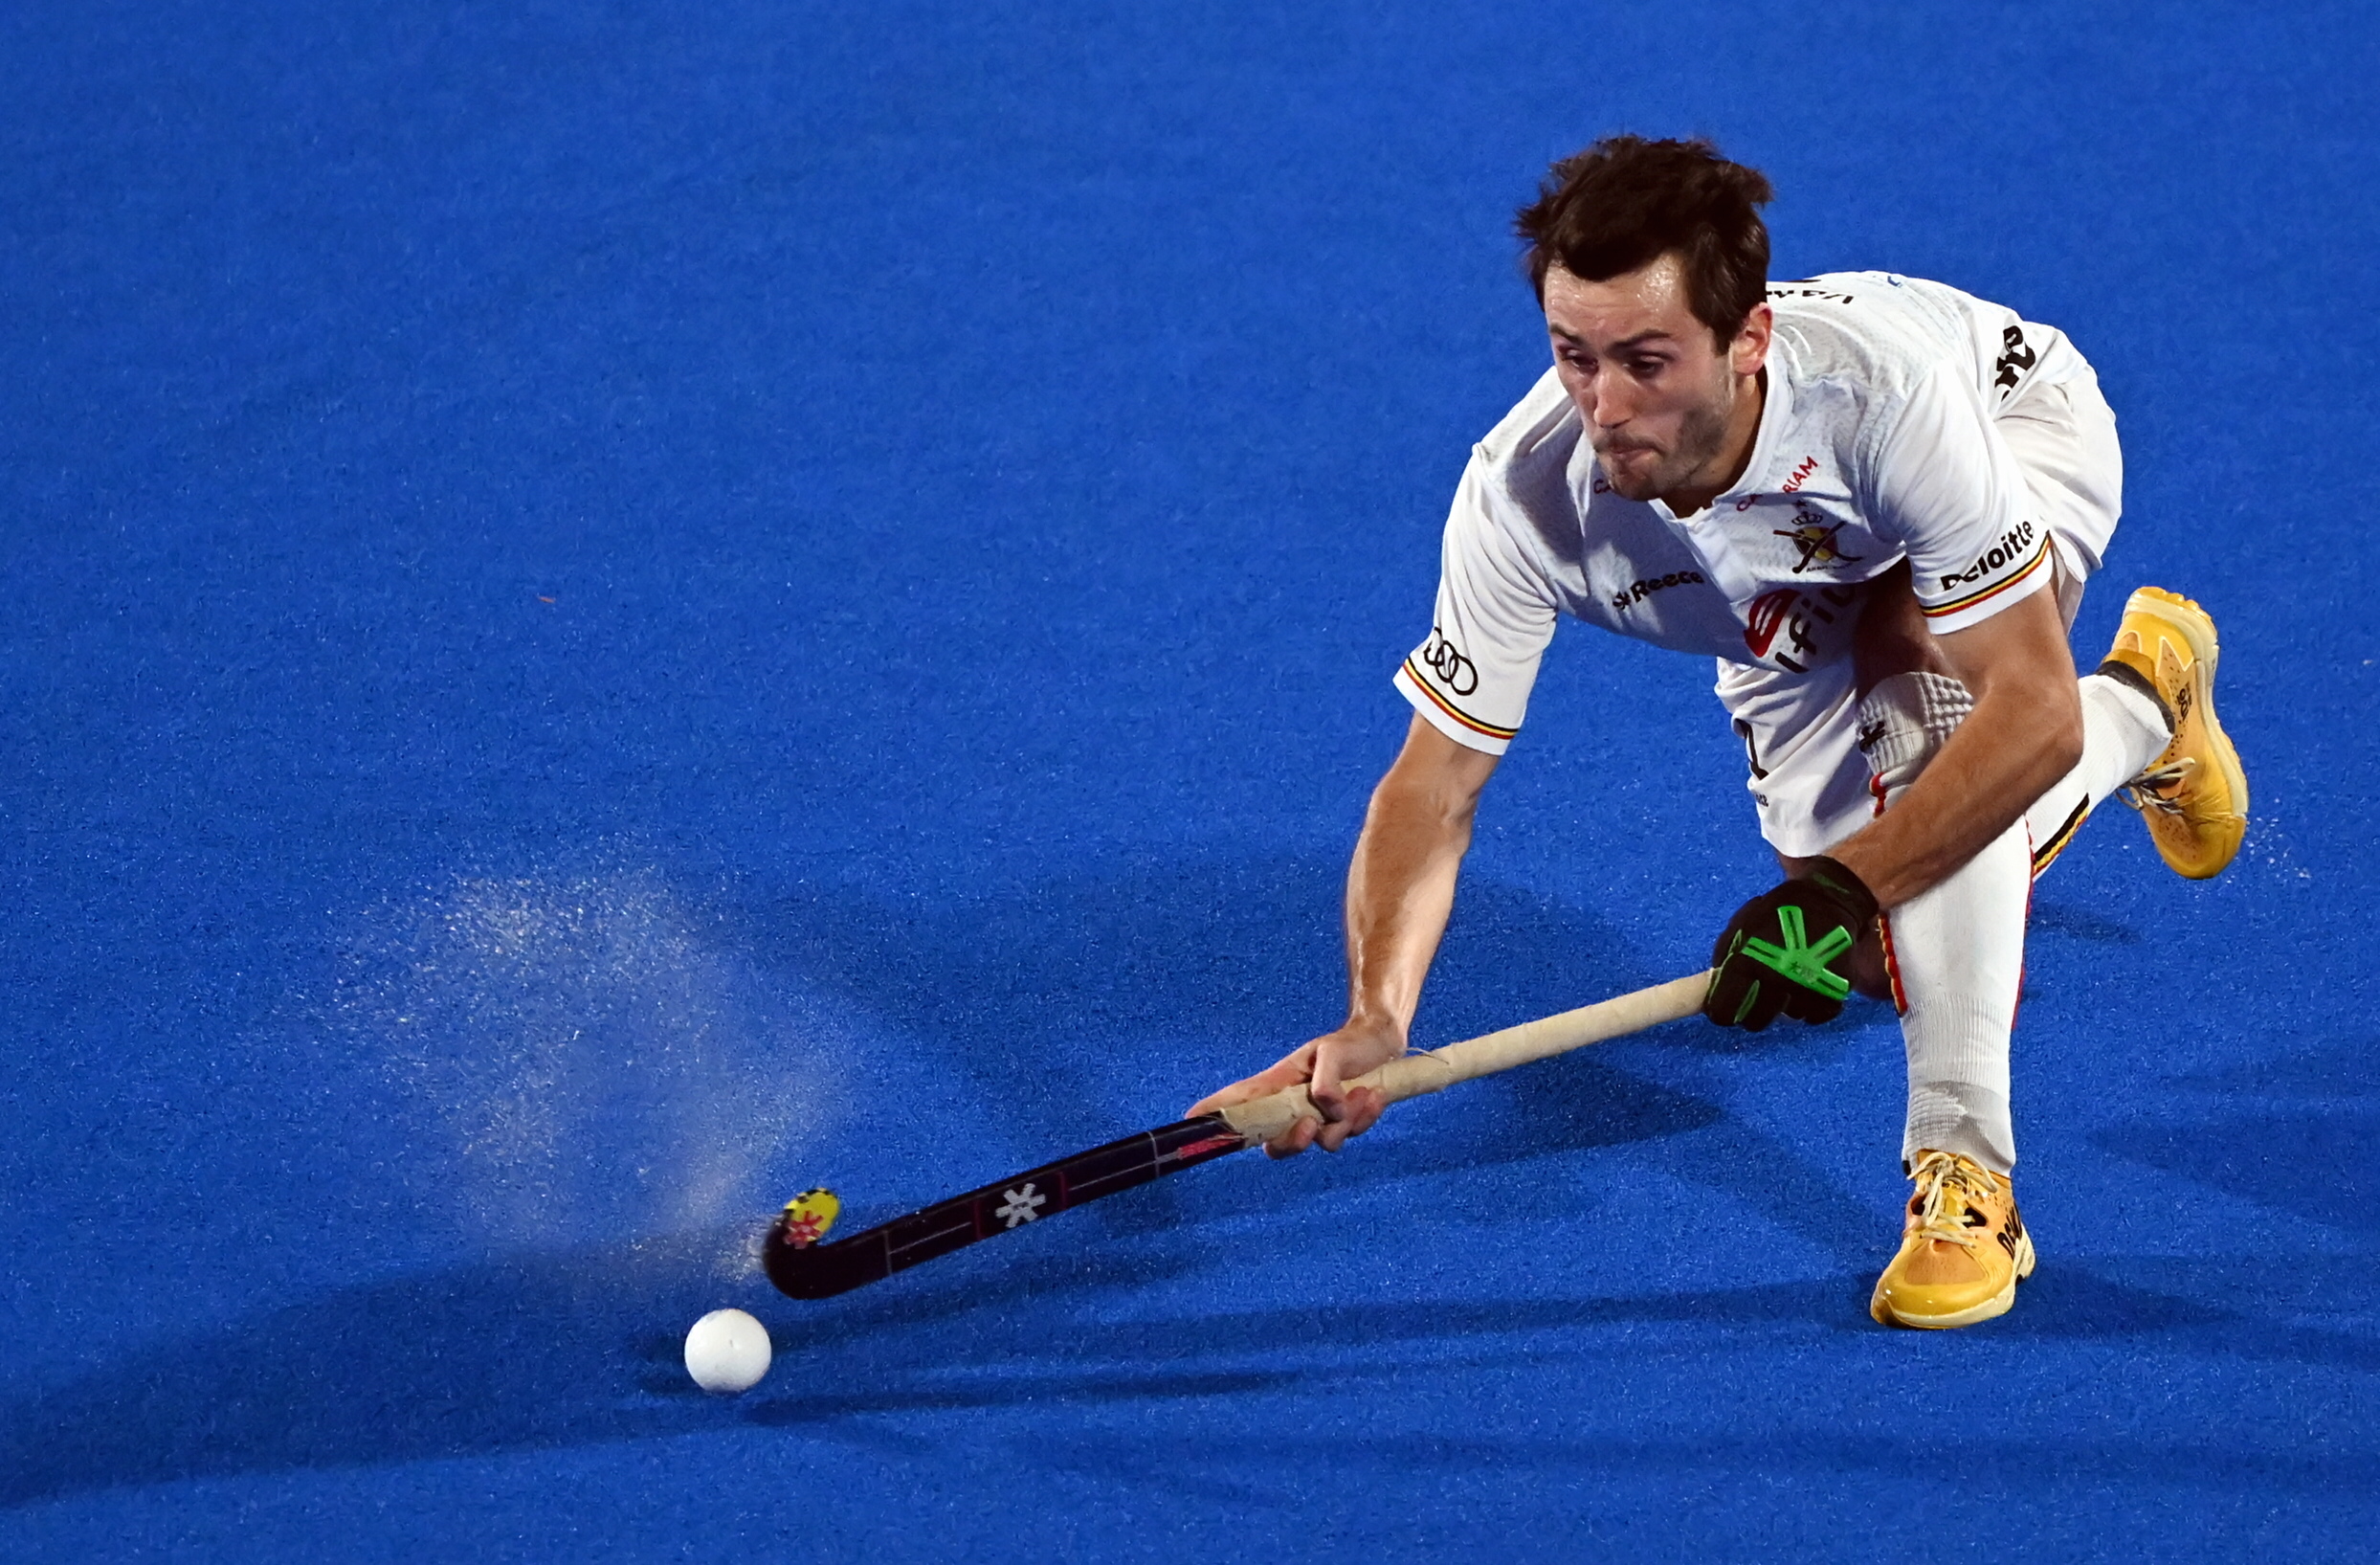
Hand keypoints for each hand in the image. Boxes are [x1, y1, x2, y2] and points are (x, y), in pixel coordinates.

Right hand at [1185, 1015, 1405, 1156]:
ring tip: (1363, 1092)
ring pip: (1321, 1142)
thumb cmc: (1350, 1043)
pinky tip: (1374, 1096)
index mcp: (1279, 1084)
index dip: (1215, 1113)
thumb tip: (1325, 1110)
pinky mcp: (1341, 1123)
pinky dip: (1364, 1119)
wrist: (1382, 1042)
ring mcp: (1318, 1117)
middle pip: (1276, 1143)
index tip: (1191, 1121)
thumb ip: (1325, 1080)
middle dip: (1295, 1142)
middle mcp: (1293, 1105)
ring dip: (1347, 1121)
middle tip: (1313, 1126)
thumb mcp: (1333, 1052)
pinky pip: (1348, 1135)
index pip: (1240, 1100)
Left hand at [1704, 856, 1878, 1030]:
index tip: (1726, 1009)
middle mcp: (1776, 978)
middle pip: (1756, 1022)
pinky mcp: (1835, 990)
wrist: (1824, 900)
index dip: (1722, 1012)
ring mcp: (1807, 986)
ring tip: (1789, 981)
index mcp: (1746, 961)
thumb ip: (1725, 961)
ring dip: (1786, 1005)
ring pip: (1788, 1017)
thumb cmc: (1774, 914)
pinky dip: (1812, 1006)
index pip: (1723, 1010)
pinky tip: (1809, 987)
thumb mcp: (1739, 928)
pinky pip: (1816, 1015)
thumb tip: (1716, 994)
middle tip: (1758, 997)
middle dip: (1753, 1013)